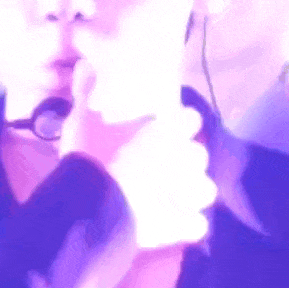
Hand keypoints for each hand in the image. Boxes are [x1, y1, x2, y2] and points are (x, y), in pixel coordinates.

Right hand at [60, 60, 216, 249]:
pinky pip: (197, 224)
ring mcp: (187, 193)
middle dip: (186, 159)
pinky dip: (187, 224)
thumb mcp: (82, 118)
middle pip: (199, 154)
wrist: (93, 204)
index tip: (167, 128)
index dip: (181, 124)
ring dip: (192, 191)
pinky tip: (176, 225)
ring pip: (205, 188)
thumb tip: (85, 62)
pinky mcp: (182, 223)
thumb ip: (88, 90)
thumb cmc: (90, 156)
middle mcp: (184, 157)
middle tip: (166, 166)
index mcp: (167, 129)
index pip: (191, 118)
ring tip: (175, 197)